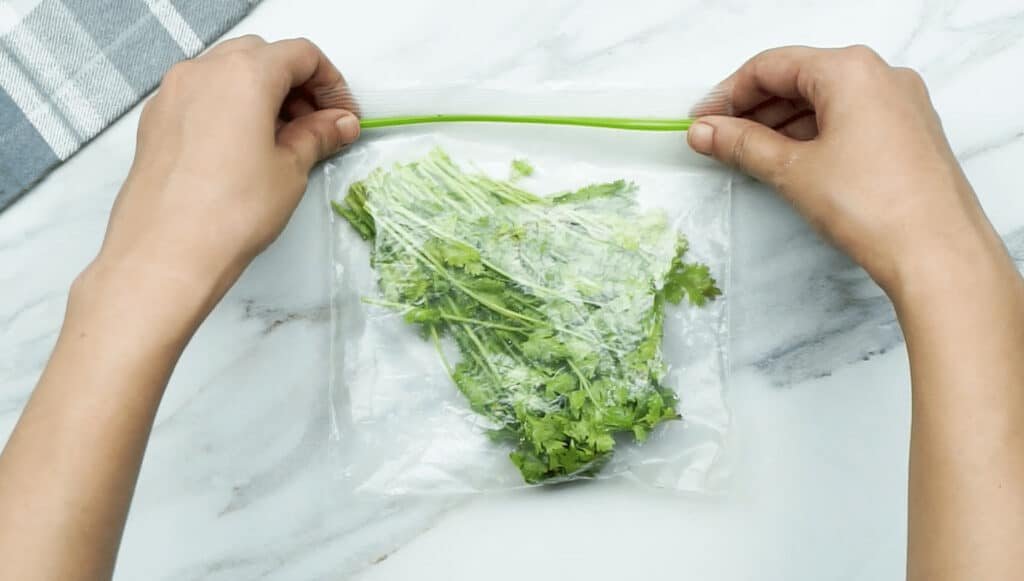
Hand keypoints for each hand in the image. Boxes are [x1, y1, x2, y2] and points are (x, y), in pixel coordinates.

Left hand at [84, 35, 359, 329]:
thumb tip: (339, 123)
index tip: (342, 115)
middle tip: (318, 126)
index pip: (301, 55)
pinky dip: (230, 107)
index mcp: (244, 74)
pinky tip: (244, 148)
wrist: (167, 252)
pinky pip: (202, 95)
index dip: (331, 83)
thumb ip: (318, 136)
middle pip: (262, 56)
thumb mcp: (290, 170)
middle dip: (296, 85)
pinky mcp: (156, 119)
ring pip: (229, 72)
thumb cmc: (230, 211)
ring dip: (262, 94)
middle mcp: (203, 71)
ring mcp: (173, 93)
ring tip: (282, 140)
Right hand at [686, 45, 1004, 297]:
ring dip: (780, 124)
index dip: (728, 94)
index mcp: (850, 69)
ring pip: (824, 101)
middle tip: (716, 139)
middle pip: (799, 79)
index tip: (701, 121)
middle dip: (752, 109)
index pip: (771, 66)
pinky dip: (812, 135)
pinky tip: (787, 161)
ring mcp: (900, 104)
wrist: (937, 253)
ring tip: (744, 154)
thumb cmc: (872, 206)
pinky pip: (849, 119)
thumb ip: (741, 144)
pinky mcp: (908, 133)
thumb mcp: (791, 170)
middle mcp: (881, 76)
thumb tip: (704, 131)